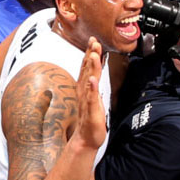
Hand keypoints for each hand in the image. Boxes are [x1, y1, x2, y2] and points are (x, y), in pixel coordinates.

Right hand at [72, 37, 106, 151]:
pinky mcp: (91, 111)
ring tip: (94, 54)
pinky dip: (92, 88)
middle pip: (87, 70)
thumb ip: (93, 84)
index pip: (87, 67)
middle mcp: (84, 92)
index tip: (93, 40)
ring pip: (89, 81)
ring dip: (91, 67)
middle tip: (94, 41)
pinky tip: (93, 80)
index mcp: (85, 88)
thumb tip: (95, 72)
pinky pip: (91, 98)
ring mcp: (87, 101)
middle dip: (91, 55)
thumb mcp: (93, 97)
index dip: (90, 53)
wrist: (86, 139)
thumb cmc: (90, 118)